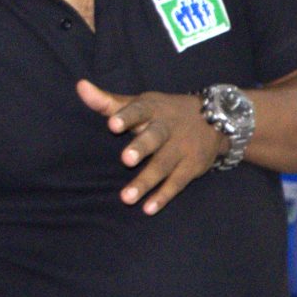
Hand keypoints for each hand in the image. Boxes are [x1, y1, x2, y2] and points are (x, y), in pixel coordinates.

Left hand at [75, 80, 222, 213]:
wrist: (216, 120)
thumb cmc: (164, 113)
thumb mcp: (141, 103)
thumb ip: (108, 101)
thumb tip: (80, 87)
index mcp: (153, 109)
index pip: (139, 110)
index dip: (126, 116)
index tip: (112, 124)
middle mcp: (168, 128)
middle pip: (155, 137)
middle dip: (141, 147)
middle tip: (125, 159)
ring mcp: (182, 148)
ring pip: (163, 165)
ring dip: (146, 181)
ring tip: (126, 198)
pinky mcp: (191, 167)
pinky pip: (176, 183)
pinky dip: (163, 196)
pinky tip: (148, 209)